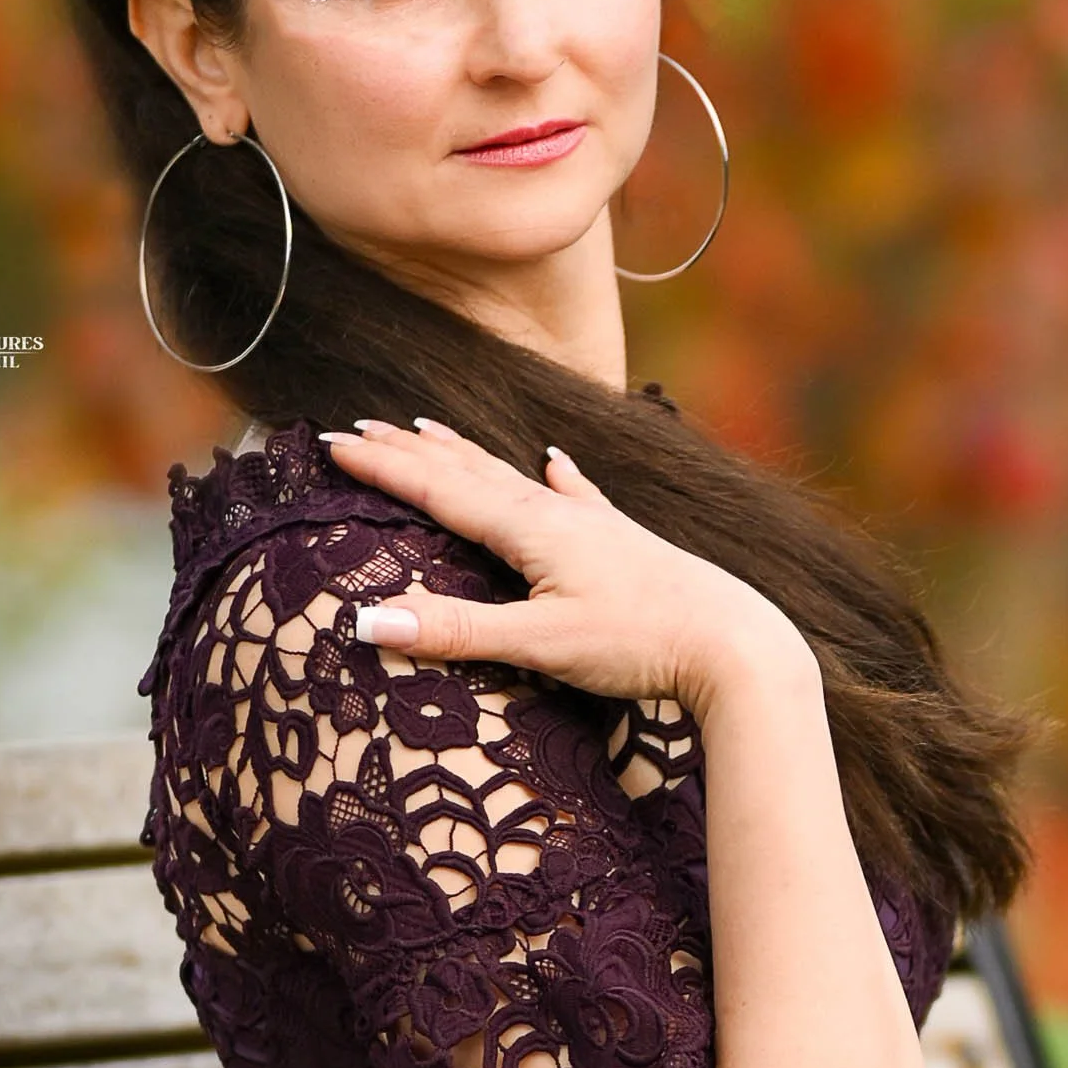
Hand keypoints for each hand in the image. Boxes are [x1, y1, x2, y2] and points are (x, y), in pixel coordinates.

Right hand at [318, 417, 808, 719]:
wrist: (735, 643)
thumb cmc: (640, 642)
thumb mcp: (541, 644)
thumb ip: (457, 632)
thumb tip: (365, 621)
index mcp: (530, 529)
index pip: (439, 490)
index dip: (384, 466)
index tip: (332, 440)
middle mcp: (557, 513)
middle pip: (469, 471)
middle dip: (411, 449)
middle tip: (361, 424)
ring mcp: (593, 524)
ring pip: (513, 476)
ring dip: (466, 454)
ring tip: (430, 428)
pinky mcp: (624, 543)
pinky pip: (575, 496)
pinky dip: (556, 477)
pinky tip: (557, 461)